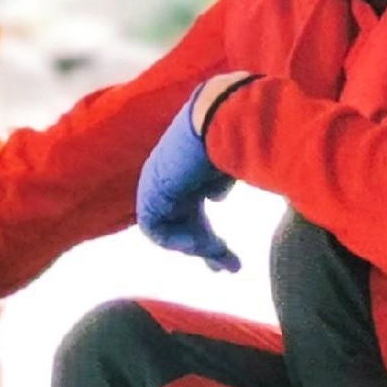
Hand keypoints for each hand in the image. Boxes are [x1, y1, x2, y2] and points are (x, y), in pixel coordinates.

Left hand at [136, 85, 241, 271]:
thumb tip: (215, 195)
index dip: (207, 232)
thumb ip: (219, 178)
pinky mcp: (150, 192)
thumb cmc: (236, 132)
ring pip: (170, 228)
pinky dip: (178, 240)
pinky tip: (201, 243)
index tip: (228, 255)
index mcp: (185, 166)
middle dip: (206, 247)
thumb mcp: (230, 160)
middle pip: (181, 220)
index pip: (191, 206)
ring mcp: (156, 184)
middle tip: (228, 268)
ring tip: (221, 253)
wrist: (221, 118)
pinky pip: (155, 229)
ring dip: (197, 245)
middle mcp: (167, 175)